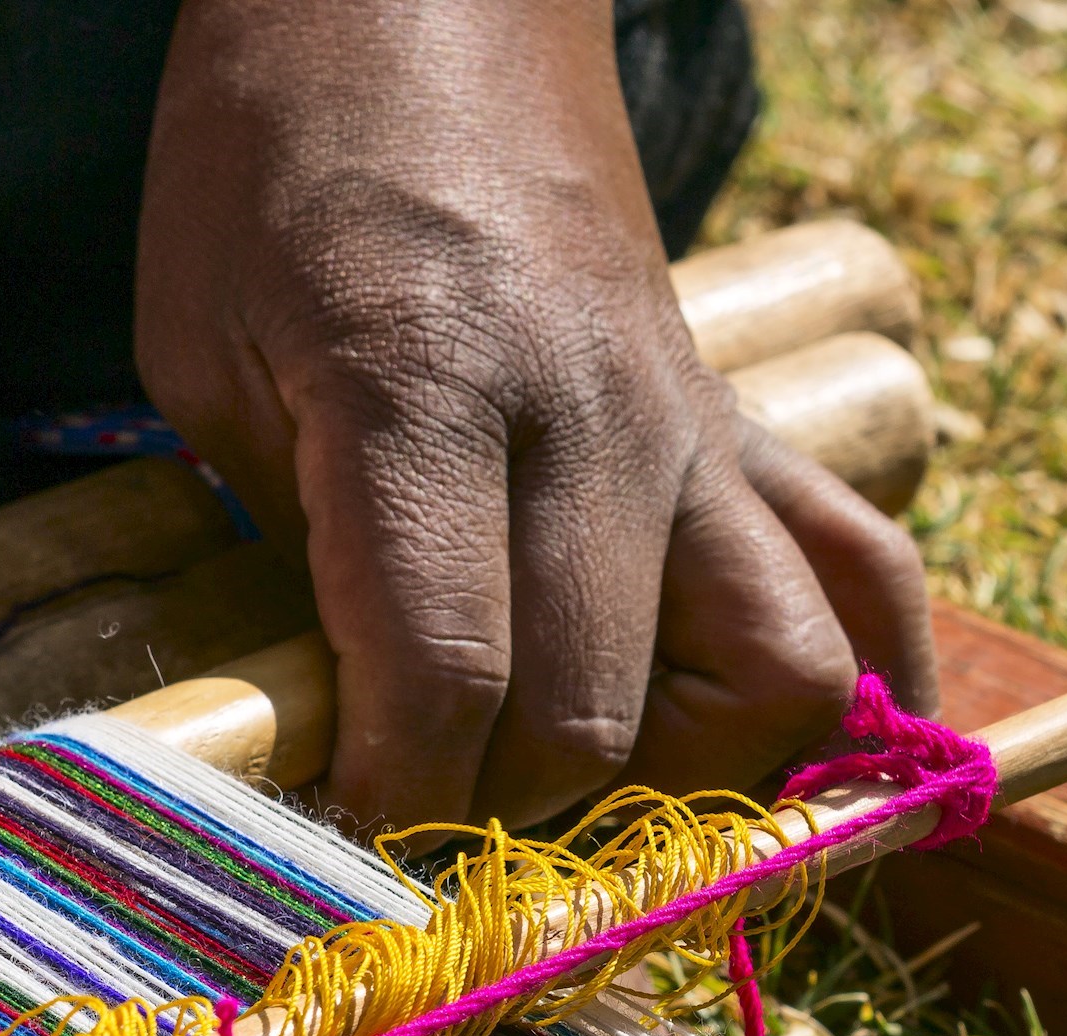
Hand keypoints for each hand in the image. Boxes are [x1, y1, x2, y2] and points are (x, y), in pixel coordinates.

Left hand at [136, 0, 933, 829]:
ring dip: (673, 772)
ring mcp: (689, 424)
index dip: (394, 803)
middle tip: (415, 807)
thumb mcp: (201, 359)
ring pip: (774, 678)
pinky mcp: (738, 420)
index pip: (449, 682)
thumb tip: (340, 731)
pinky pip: (865, 574)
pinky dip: (852, 684)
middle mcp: (589, 422)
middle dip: (496, 811)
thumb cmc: (270, 171)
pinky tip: (775, 747)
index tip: (345, 834)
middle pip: (595, 718)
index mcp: (423, 398)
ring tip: (572, 772)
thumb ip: (282, 552)